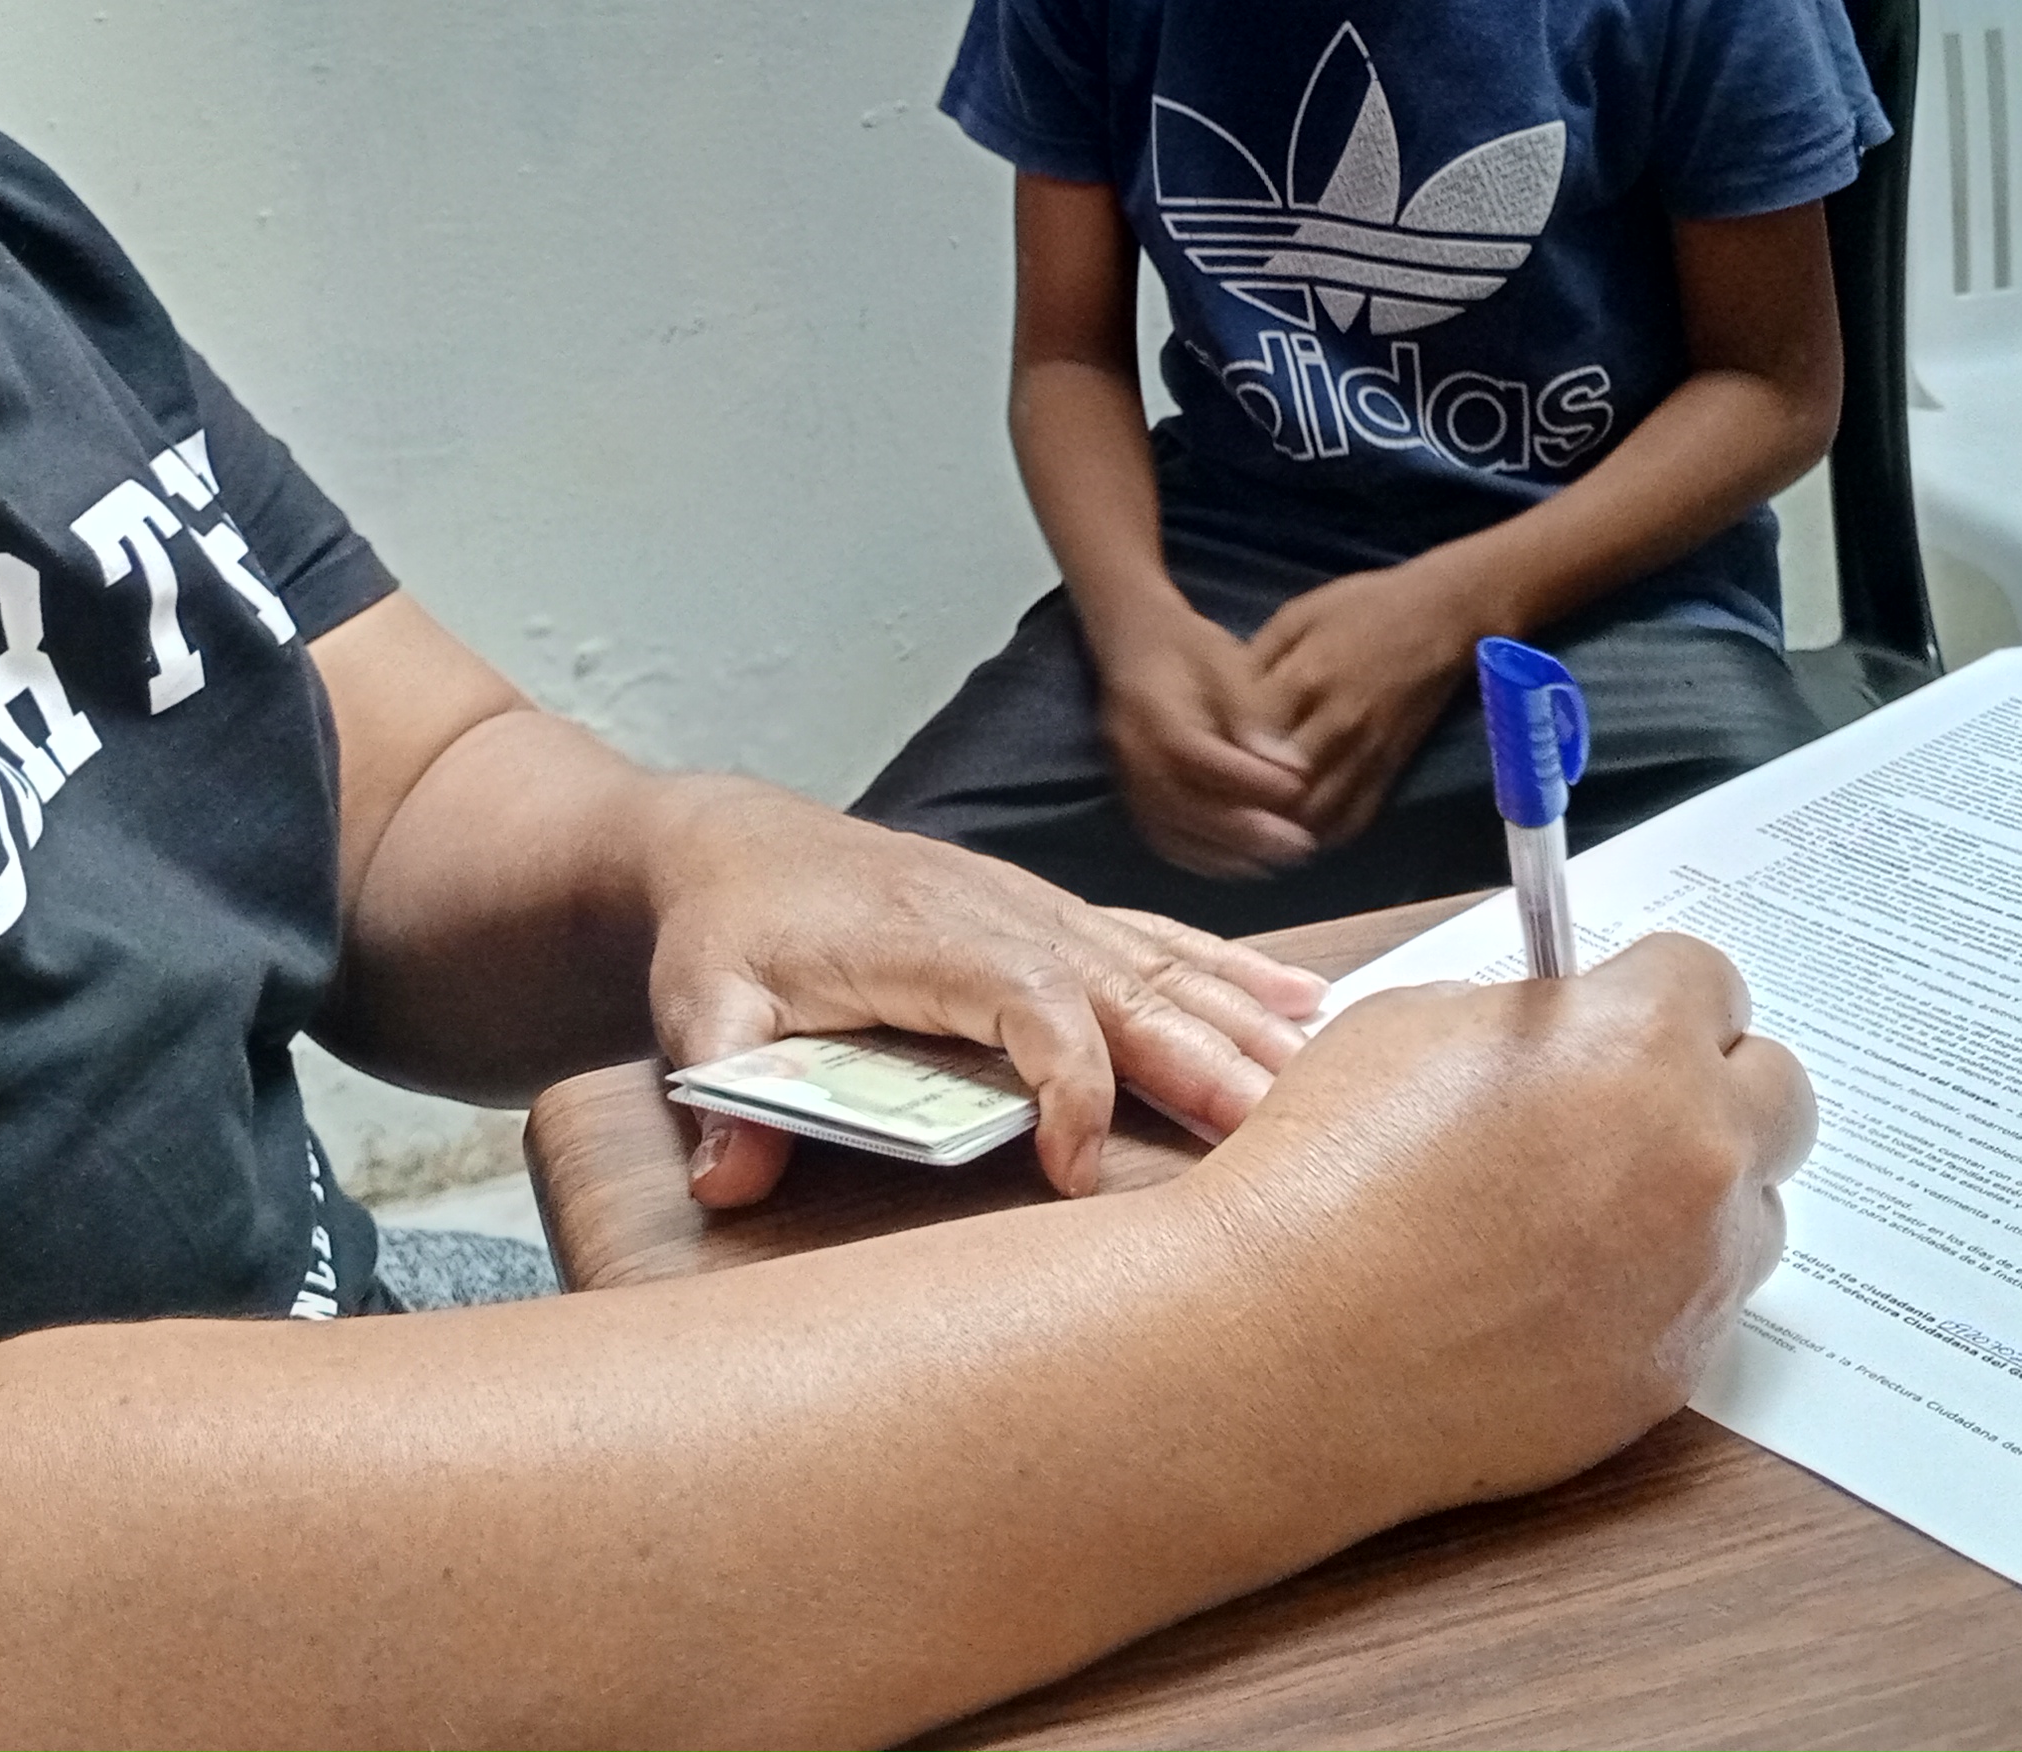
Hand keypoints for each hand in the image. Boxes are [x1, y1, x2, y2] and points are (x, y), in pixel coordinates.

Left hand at [641, 781, 1329, 1206]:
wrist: (740, 846)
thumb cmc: (728, 930)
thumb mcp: (698, 1005)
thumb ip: (719, 1087)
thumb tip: (732, 1176)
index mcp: (932, 938)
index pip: (1032, 1003)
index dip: (1068, 1084)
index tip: (1076, 1168)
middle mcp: (1006, 915)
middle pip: (1128, 988)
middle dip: (1208, 1060)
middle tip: (1280, 1135)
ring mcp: (1040, 911)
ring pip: (1163, 966)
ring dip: (1243, 1022)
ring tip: (1323, 1082)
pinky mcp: (1053, 919)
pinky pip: (1159, 943)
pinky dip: (1233, 972)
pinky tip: (1303, 1005)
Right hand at [1087, 594, 1320, 878]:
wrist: (1132, 640)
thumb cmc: (1189, 647)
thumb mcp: (1226, 660)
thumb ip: (1253, 711)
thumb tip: (1288, 765)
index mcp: (1151, 707)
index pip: (1194, 753)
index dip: (1244, 778)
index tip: (1296, 789)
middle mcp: (1130, 750)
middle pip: (1180, 805)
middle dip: (1242, 831)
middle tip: (1299, 844)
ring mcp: (1126, 777)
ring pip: (1170, 831)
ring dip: (1226, 854)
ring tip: (1279, 859)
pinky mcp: (1132, 794)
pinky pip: (1163, 839)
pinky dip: (1204, 858)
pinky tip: (1244, 862)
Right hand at [1197, 933, 1815, 1508]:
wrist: (1289, 1341)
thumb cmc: (1328, 1172)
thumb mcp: (1412, 1025)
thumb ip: (1523, 1018)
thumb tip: (1561, 1031)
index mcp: (1638, 1042)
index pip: (1712, 982)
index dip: (1657, 996)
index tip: (1625, 1017)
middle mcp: (1696, 1153)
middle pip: (1781, 1094)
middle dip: (1714, 1089)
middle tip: (1630, 1108)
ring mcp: (1696, 1274)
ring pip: (1751, 1214)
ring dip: (1691, 1202)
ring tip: (1577, 1219)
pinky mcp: (1671, 1373)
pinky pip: (1697, 1310)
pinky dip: (1647, 1296)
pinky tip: (1548, 1299)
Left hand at [1241, 559, 1483, 846]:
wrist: (1444, 615)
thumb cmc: (1364, 607)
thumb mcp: (1297, 616)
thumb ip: (1256, 662)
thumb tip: (1219, 704)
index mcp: (1306, 677)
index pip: (1249, 735)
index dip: (1218, 755)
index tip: (1198, 762)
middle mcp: (1337, 724)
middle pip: (1278, 786)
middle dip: (1245, 802)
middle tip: (1217, 806)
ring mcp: (1368, 752)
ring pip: (1314, 814)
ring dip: (1279, 828)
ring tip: (1250, 828)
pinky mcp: (1392, 769)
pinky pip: (1354, 819)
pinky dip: (1321, 834)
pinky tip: (1297, 831)